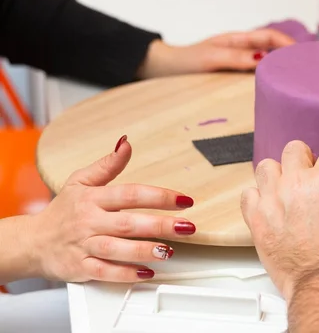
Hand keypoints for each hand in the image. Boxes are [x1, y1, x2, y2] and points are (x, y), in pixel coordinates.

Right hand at [29, 135, 196, 282]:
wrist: (32, 242)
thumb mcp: (80, 181)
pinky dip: (125, 274)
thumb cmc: (63, 211)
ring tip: (169, 250)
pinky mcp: (80, 268)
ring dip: (145, 250)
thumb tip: (126, 144)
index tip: (184, 200)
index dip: (159, 196)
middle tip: (187, 227)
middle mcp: (89, 221)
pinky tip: (146, 272)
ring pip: (117, 249)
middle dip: (161, 225)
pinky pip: (104, 272)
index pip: (130, 194)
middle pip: (128, 223)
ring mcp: (84, 246)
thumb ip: (107, 164)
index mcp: (92, 198)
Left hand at [137, 28, 294, 78]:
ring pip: (267, 62)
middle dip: (291, 56)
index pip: (271, 38)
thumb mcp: (211, 58)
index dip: (289, 45)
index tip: (303, 56)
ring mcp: (238, 61)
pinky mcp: (234, 74)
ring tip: (298, 80)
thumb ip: (236, 57)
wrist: (164, 69)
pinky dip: (270, 78)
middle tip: (308, 70)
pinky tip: (276, 89)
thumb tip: (263, 59)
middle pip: (273, 49)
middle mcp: (241, 49)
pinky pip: (257, 73)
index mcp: (238, 40)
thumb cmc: (185, 62)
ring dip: (282, 68)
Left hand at [240, 140, 318, 301]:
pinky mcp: (256, 218)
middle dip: (306, 158)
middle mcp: (296, 183)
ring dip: (277, 173)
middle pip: (295, 150)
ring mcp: (273, 199)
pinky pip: (248, 194)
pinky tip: (269, 204)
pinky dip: (257, 197)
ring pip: (267, 166)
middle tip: (311, 173)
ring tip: (286, 186)